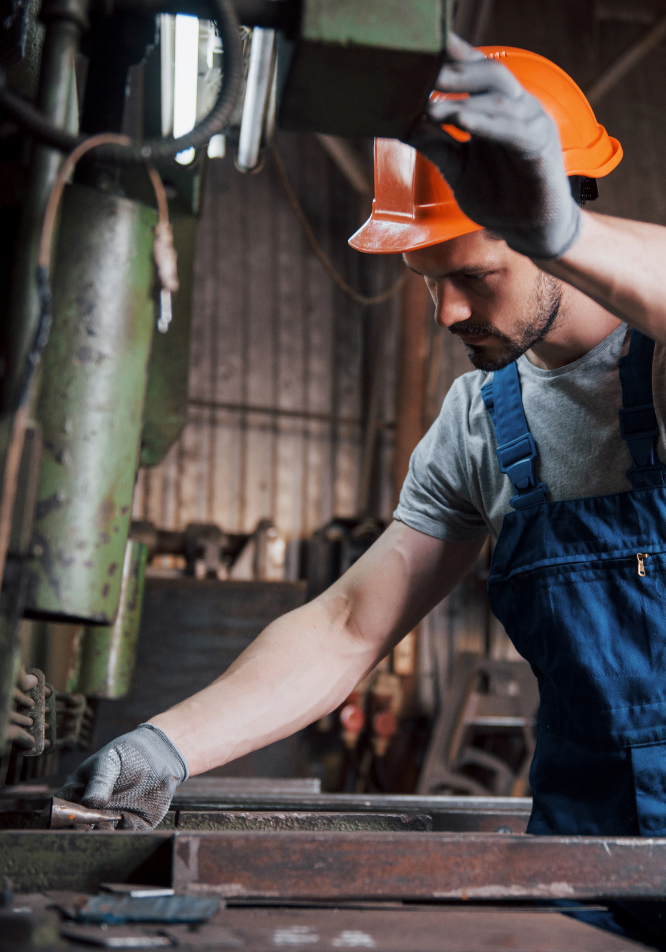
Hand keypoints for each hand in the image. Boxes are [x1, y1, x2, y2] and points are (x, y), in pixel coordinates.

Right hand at [57, 723, 188, 829]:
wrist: (156, 755)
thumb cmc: (124, 754)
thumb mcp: (109, 762)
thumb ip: (100, 781)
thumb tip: (90, 804)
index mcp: (76, 795)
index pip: (61, 812)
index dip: (60, 820)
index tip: (69, 820)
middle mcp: (91, 813)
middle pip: (78, 830)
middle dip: (81, 833)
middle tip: (88, 830)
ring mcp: (110, 821)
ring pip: (101, 837)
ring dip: (102, 838)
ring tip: (106, 831)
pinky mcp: (132, 825)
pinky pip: (126, 836)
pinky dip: (124, 835)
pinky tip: (126, 824)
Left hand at [404, 34, 580, 259]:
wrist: (529, 231)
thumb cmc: (498, 197)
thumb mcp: (457, 169)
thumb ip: (435, 144)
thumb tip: (404, 123)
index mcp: (496, 110)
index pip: (475, 73)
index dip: (454, 58)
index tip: (424, 48)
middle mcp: (516, 109)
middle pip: (489, 74)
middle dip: (456, 71)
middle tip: (424, 70)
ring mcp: (531, 125)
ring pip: (499, 99)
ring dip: (463, 99)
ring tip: (432, 105)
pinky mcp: (540, 147)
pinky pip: (513, 129)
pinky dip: (487, 123)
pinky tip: (462, 120)